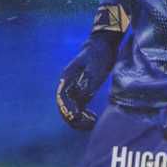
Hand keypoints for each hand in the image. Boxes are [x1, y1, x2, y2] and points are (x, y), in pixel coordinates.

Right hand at [55, 6, 128, 131]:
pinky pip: (79, 107)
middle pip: (65, 107)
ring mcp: (75, 89)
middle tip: (89, 123)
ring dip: (78, 119)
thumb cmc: (100, 52)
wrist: (104, 43)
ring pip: (71, 109)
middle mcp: (68, 85)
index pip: (62, 98)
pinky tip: (93, 119)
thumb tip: (82, 98)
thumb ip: (88, 82)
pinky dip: (83, 115)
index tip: (77, 117)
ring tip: (92, 122)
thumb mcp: (95, 67)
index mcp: (67, 78)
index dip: (67, 109)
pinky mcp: (84, 90)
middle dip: (74, 118)